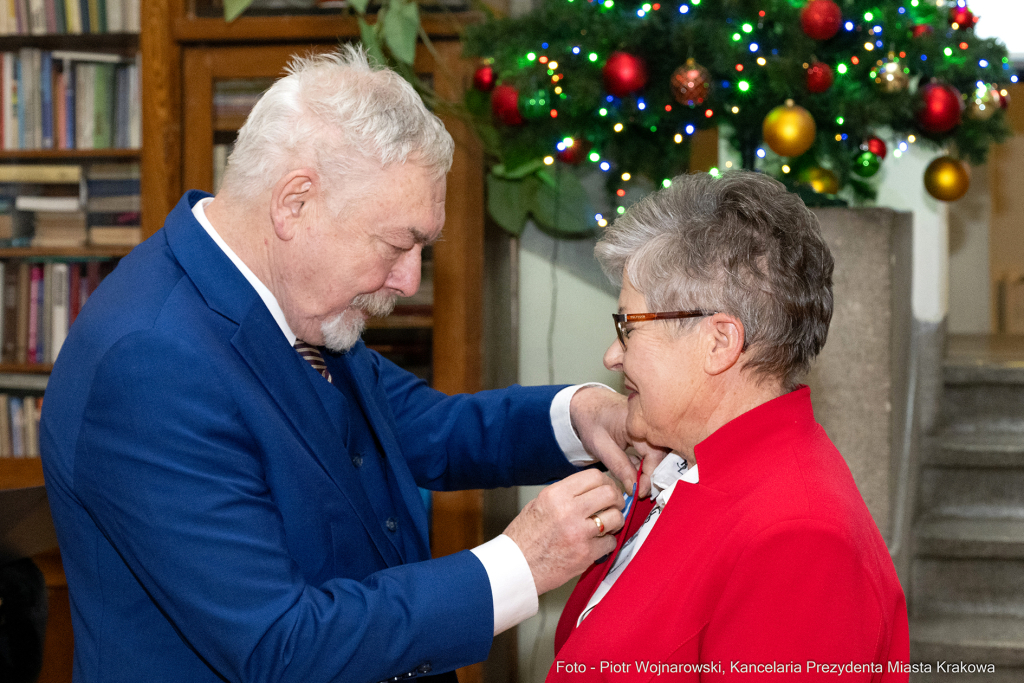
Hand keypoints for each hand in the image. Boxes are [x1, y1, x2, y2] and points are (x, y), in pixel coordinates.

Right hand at [503, 470, 624, 594]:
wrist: (516, 568)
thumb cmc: (524, 538)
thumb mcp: (539, 504)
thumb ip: (564, 495)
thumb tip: (590, 490)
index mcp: (556, 495)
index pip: (595, 476)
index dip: (607, 482)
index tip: (608, 489)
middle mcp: (568, 510)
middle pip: (609, 493)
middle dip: (616, 499)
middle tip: (614, 506)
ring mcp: (578, 533)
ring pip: (615, 517)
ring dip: (615, 522)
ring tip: (606, 526)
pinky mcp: (585, 554)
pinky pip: (610, 542)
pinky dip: (606, 544)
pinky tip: (596, 544)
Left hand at [569, 386, 670, 497]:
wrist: (586, 403)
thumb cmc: (591, 420)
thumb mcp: (601, 446)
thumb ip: (619, 466)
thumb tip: (635, 488)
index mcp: (638, 422)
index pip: (655, 454)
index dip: (651, 476)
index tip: (641, 492)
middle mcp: (649, 423)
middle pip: (661, 454)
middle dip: (654, 476)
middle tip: (642, 493)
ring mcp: (648, 428)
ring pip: (657, 455)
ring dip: (650, 472)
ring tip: (639, 488)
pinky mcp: (645, 434)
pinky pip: (651, 452)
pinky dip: (645, 465)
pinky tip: (636, 477)